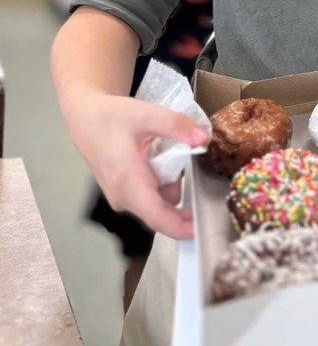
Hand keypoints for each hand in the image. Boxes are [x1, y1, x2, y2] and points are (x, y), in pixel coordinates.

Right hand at [72, 94, 208, 239]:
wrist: (85, 116)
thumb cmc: (111, 116)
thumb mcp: (146, 113)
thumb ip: (177, 126)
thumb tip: (203, 139)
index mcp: (127, 181)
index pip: (156, 216)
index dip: (180, 227)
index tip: (201, 232)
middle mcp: (122, 196)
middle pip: (162, 210)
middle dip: (182, 195)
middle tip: (192, 167)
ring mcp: (120, 197)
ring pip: (158, 201)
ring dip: (171, 182)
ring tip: (165, 150)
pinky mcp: (121, 193)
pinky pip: (150, 195)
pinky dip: (160, 181)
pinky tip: (156, 156)